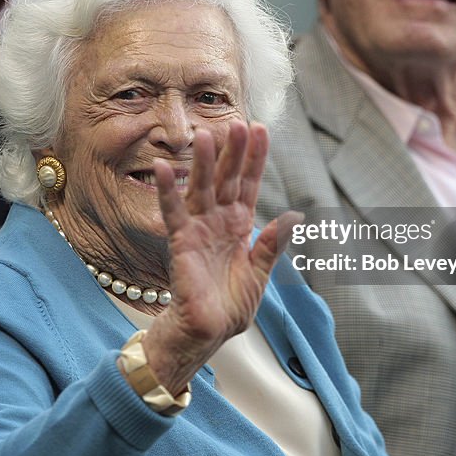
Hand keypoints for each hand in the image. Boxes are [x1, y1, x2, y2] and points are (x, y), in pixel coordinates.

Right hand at [140, 121, 301, 393]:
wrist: (208, 333)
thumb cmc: (231, 306)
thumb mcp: (260, 274)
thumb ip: (273, 245)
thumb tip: (292, 216)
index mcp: (239, 226)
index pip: (249, 184)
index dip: (255, 158)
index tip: (260, 129)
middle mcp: (218, 221)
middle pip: (226, 179)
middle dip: (233, 152)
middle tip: (238, 122)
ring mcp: (199, 229)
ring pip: (201, 188)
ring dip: (202, 162)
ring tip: (205, 134)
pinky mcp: (181, 242)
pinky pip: (173, 212)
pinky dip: (167, 190)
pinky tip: (163, 167)